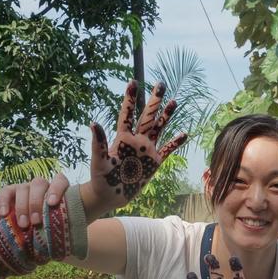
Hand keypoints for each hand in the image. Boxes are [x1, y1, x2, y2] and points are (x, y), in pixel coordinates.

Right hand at [0, 173, 69, 228]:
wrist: (46, 232)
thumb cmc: (61, 228)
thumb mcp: (71, 224)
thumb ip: (72, 223)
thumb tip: (76, 241)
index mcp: (61, 190)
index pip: (60, 181)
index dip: (56, 189)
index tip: (52, 203)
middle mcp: (43, 187)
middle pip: (38, 184)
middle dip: (35, 203)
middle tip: (36, 222)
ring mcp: (27, 189)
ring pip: (22, 188)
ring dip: (22, 206)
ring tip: (23, 225)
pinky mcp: (12, 194)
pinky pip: (5, 192)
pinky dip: (2, 201)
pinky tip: (3, 214)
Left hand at [81, 80, 187, 219]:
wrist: (109, 196)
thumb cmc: (100, 178)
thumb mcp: (98, 161)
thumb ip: (98, 143)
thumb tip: (94, 123)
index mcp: (122, 138)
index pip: (127, 114)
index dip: (130, 98)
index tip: (133, 82)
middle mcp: (136, 141)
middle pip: (147, 116)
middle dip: (154, 101)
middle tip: (161, 84)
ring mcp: (146, 151)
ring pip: (159, 128)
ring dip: (166, 116)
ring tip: (174, 101)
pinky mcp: (154, 163)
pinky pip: (167, 150)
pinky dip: (175, 143)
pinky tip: (184, 134)